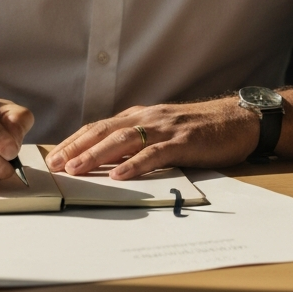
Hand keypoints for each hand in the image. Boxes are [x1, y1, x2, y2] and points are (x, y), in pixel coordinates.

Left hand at [45, 97, 261, 180]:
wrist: (238, 120)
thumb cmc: (199, 130)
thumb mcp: (163, 130)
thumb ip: (139, 140)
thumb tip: (108, 160)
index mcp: (140, 116)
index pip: (99, 127)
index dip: (75, 141)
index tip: (54, 157)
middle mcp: (148, 118)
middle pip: (104, 131)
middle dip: (77, 148)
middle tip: (55, 165)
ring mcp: (165, 129)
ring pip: (123, 140)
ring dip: (97, 156)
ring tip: (76, 169)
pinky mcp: (183, 142)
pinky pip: (154, 154)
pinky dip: (135, 164)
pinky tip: (120, 175)